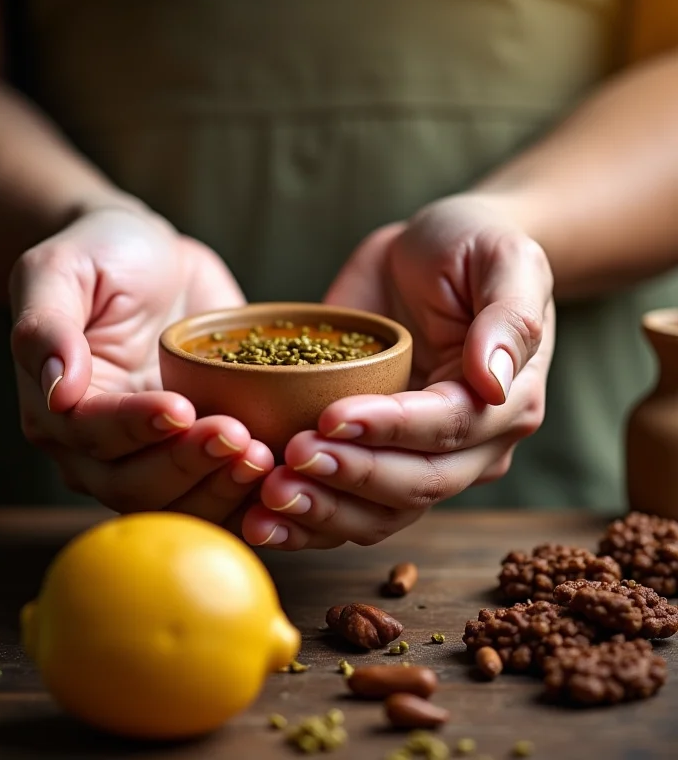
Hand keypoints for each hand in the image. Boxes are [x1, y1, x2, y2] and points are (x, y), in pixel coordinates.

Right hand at [9, 206, 273, 518]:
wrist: (157, 261)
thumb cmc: (104, 255)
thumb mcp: (61, 269)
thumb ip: (46, 326)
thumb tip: (56, 390)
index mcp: (61, 409)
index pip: (93, 434)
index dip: (137, 427)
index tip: (180, 408)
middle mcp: (100, 448)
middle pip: (134, 484)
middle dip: (187, 464)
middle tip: (237, 436)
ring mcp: (152, 455)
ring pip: (177, 502)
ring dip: (220, 489)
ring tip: (263, 456)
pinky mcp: (197, 454)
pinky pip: (216, 495)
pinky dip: (246, 499)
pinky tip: (280, 481)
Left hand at [241, 194, 554, 548]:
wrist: (427, 257)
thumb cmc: (468, 248)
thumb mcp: (503, 258)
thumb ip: (508, 317)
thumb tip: (492, 381)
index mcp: (505, 402)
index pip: (448, 428)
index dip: (390, 429)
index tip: (330, 417)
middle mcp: (470, 446)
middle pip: (414, 484)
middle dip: (350, 477)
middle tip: (290, 460)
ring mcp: (420, 459)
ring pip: (380, 514)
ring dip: (323, 514)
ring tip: (268, 497)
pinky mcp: (374, 458)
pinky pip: (348, 509)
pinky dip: (307, 523)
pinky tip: (262, 521)